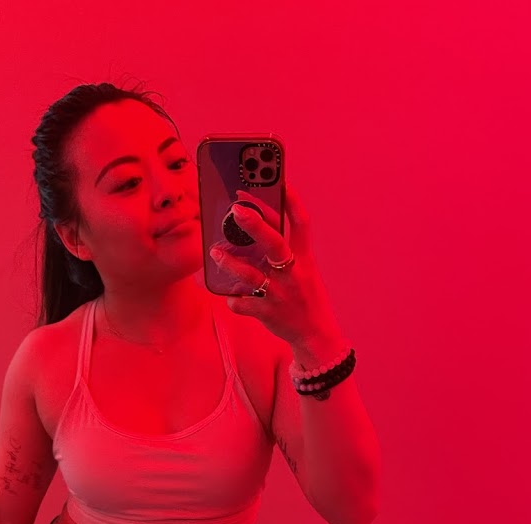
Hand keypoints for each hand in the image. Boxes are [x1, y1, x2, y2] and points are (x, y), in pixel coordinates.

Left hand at [210, 183, 340, 350]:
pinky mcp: (268, 313)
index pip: (302, 223)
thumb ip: (283, 252)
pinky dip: (234, 299)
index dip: (292, 201)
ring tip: (215, 252)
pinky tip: (230, 296)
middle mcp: (294, 273)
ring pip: (252, 274)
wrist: (316, 335)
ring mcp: (280, 293)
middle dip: (256, 224)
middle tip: (237, 209)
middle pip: (275, 242)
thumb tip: (254, 230)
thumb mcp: (304, 271)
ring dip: (230, 263)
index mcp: (305, 259)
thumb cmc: (304, 297)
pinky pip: (243, 303)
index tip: (280, 181)